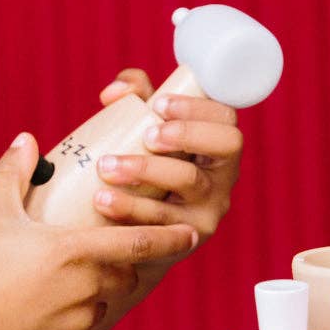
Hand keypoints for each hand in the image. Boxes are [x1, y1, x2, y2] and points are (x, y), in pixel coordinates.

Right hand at [0, 133, 197, 329]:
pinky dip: (72, 317)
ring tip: (54, 283)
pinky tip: (39, 311)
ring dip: (93, 290)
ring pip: (103, 300)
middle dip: (116, 263)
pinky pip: (84, 328)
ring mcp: (81, 322)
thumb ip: (11, 173)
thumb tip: (26, 141)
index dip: (170, 236)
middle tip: (89, 254)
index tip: (190, 232)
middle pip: (124, 272)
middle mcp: (89, 287)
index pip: (141, 242)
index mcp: (76, 251)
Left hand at [94, 68, 243, 247]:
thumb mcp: (142, 131)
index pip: (226, 118)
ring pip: (190, 181)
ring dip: (147, 168)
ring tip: (106, 166)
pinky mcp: (187, 237)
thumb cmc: (139, 172)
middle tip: (147, 135)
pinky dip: (131, 208)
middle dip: (186, 133)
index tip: (159, 104)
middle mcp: (222, 176)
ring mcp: (209, 207)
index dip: (197, 107)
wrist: (128, 237)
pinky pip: (164, 221)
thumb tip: (114, 92)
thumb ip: (132, 99)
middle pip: (227, 145)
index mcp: (215, 147)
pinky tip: (103, 201)